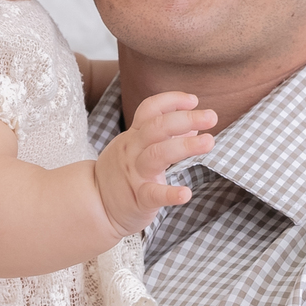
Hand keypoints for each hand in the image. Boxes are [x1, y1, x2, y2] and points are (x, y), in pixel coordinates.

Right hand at [93, 93, 216, 237]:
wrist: (94, 205)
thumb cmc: (121, 175)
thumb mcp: (136, 149)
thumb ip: (163, 137)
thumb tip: (192, 128)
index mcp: (134, 136)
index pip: (150, 109)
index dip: (172, 100)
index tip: (194, 100)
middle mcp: (133, 150)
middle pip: (157, 127)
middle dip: (186, 118)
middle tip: (211, 117)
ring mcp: (135, 174)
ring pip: (157, 154)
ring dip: (185, 146)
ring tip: (209, 142)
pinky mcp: (138, 199)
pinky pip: (153, 195)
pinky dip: (170, 194)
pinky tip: (186, 194)